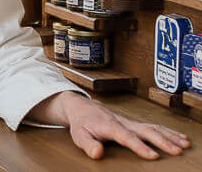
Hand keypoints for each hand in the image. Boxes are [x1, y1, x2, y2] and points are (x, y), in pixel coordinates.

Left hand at [30, 91, 190, 159]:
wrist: (82, 107)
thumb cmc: (81, 123)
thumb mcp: (78, 135)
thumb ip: (87, 145)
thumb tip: (97, 153)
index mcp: (110, 126)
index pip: (127, 137)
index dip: (140, 147)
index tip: (153, 156)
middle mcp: (123, 123)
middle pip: (145, 130)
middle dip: (162, 140)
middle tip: (177, 150)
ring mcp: (130, 122)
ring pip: (152, 127)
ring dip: (169, 135)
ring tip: (185, 144)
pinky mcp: (134, 124)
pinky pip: (153, 126)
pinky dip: (168, 132)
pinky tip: (180, 138)